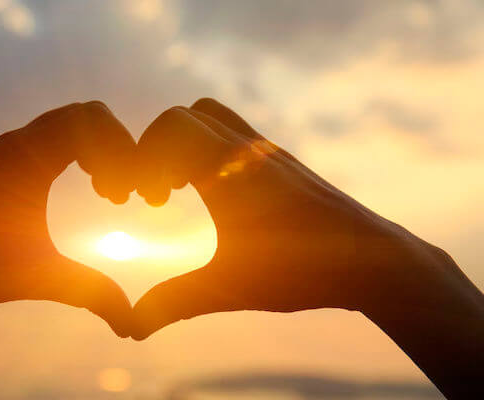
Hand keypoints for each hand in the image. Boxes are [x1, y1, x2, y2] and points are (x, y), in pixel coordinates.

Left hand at [0, 102, 134, 335]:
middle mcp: (20, 140)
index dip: (123, 152)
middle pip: (90, 115)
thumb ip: (90, 291)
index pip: (94, 121)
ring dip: (101, 151)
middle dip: (119, 149)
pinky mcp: (5, 159)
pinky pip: (56, 137)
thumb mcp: (36, 276)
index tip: (125, 199)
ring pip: (73, 123)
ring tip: (106, 194)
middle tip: (120, 195)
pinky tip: (86, 189)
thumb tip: (131, 322)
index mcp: (29, 155)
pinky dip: (82, 153)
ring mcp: (11, 147)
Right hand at [132, 98, 458, 338]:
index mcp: (228, 168)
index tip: (147, 204)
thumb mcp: (229, 288)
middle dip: (156, 150)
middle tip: (159, 199)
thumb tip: (130, 329)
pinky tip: (214, 192)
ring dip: (183, 143)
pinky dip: (208, 148)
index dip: (142, 157)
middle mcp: (246, 148)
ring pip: (211, 116)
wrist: (370, 260)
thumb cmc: (301, 271)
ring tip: (181, 188)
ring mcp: (266, 150)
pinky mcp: (280, 160)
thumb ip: (175, 302)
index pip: (170, 125)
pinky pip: (232, 132)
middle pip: (184, 116)